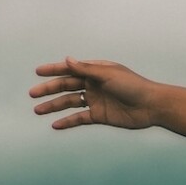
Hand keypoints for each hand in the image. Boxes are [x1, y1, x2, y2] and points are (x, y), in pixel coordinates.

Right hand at [29, 57, 160, 129]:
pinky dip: (67, 121)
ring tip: (37, 110)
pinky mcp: (100, 115)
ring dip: (54, 106)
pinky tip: (55, 124)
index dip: (54, 70)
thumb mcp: (108, 75)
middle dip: (49, 89)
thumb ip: (86, 69)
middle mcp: (94, 85)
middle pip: (66, 86)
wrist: (153, 106)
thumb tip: (67, 59)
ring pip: (70, 103)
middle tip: (32, 94)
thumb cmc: (134, 86)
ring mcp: (96, 100)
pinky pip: (79, 118)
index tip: (37, 71)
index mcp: (96, 71)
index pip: (70, 69)